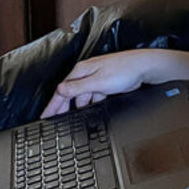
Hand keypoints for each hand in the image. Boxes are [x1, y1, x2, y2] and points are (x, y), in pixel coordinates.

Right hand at [42, 50, 156, 117]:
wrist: (144, 67)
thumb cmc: (124, 70)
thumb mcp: (98, 82)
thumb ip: (78, 88)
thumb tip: (60, 91)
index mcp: (81, 71)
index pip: (62, 90)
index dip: (52, 105)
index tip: (45, 116)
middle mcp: (87, 73)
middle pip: (69, 94)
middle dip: (61, 108)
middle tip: (54, 121)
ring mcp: (96, 78)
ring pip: (82, 96)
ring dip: (78, 106)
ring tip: (71, 118)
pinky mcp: (105, 84)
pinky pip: (93, 96)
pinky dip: (90, 104)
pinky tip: (90, 110)